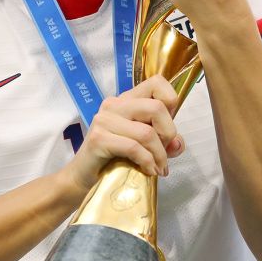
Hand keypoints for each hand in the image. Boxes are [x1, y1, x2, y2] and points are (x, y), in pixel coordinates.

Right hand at [60, 75, 184, 192]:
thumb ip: (165, 142)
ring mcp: (104, 120)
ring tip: (159, 169)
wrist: (83, 178)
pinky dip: (147, 162)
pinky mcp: (99, 138)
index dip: (170, 100)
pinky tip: (149, 171)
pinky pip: (134, 148)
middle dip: (168, 134)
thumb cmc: (114, 159)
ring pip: (146, 132)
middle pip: (156, 107)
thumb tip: (178, 142)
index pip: (156, 82)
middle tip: (165, 154)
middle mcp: (114, 104)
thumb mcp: (145, 147)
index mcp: (127, 100)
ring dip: (159, 155)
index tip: (168, 125)